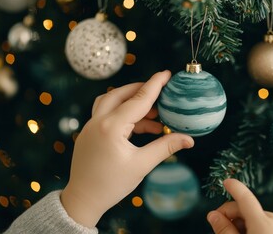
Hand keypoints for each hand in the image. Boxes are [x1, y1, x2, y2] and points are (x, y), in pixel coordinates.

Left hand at [60, 70, 193, 227]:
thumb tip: (189, 139)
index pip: (138, 100)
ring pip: (110, 101)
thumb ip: (165, 147)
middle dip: (141, 90)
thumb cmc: (112, 184)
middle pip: (121, 93)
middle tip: (160, 92)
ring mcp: (90, 126)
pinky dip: (124, 114)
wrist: (83, 199)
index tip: (166, 73)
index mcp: (111, 127)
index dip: (155, 85)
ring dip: (131, 101)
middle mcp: (98, 121)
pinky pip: (107, 113)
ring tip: (153, 113)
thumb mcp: (141, 165)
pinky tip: (141, 126)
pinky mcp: (89, 133)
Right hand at [207, 179, 272, 233]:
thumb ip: (224, 230)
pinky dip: (252, 230)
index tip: (226, 181)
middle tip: (219, 230)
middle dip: (230, 216)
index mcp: (262, 222)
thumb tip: (212, 214)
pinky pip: (264, 225)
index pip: (245, 198)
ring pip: (254, 218)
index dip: (235, 188)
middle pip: (246, 209)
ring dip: (240, 225)